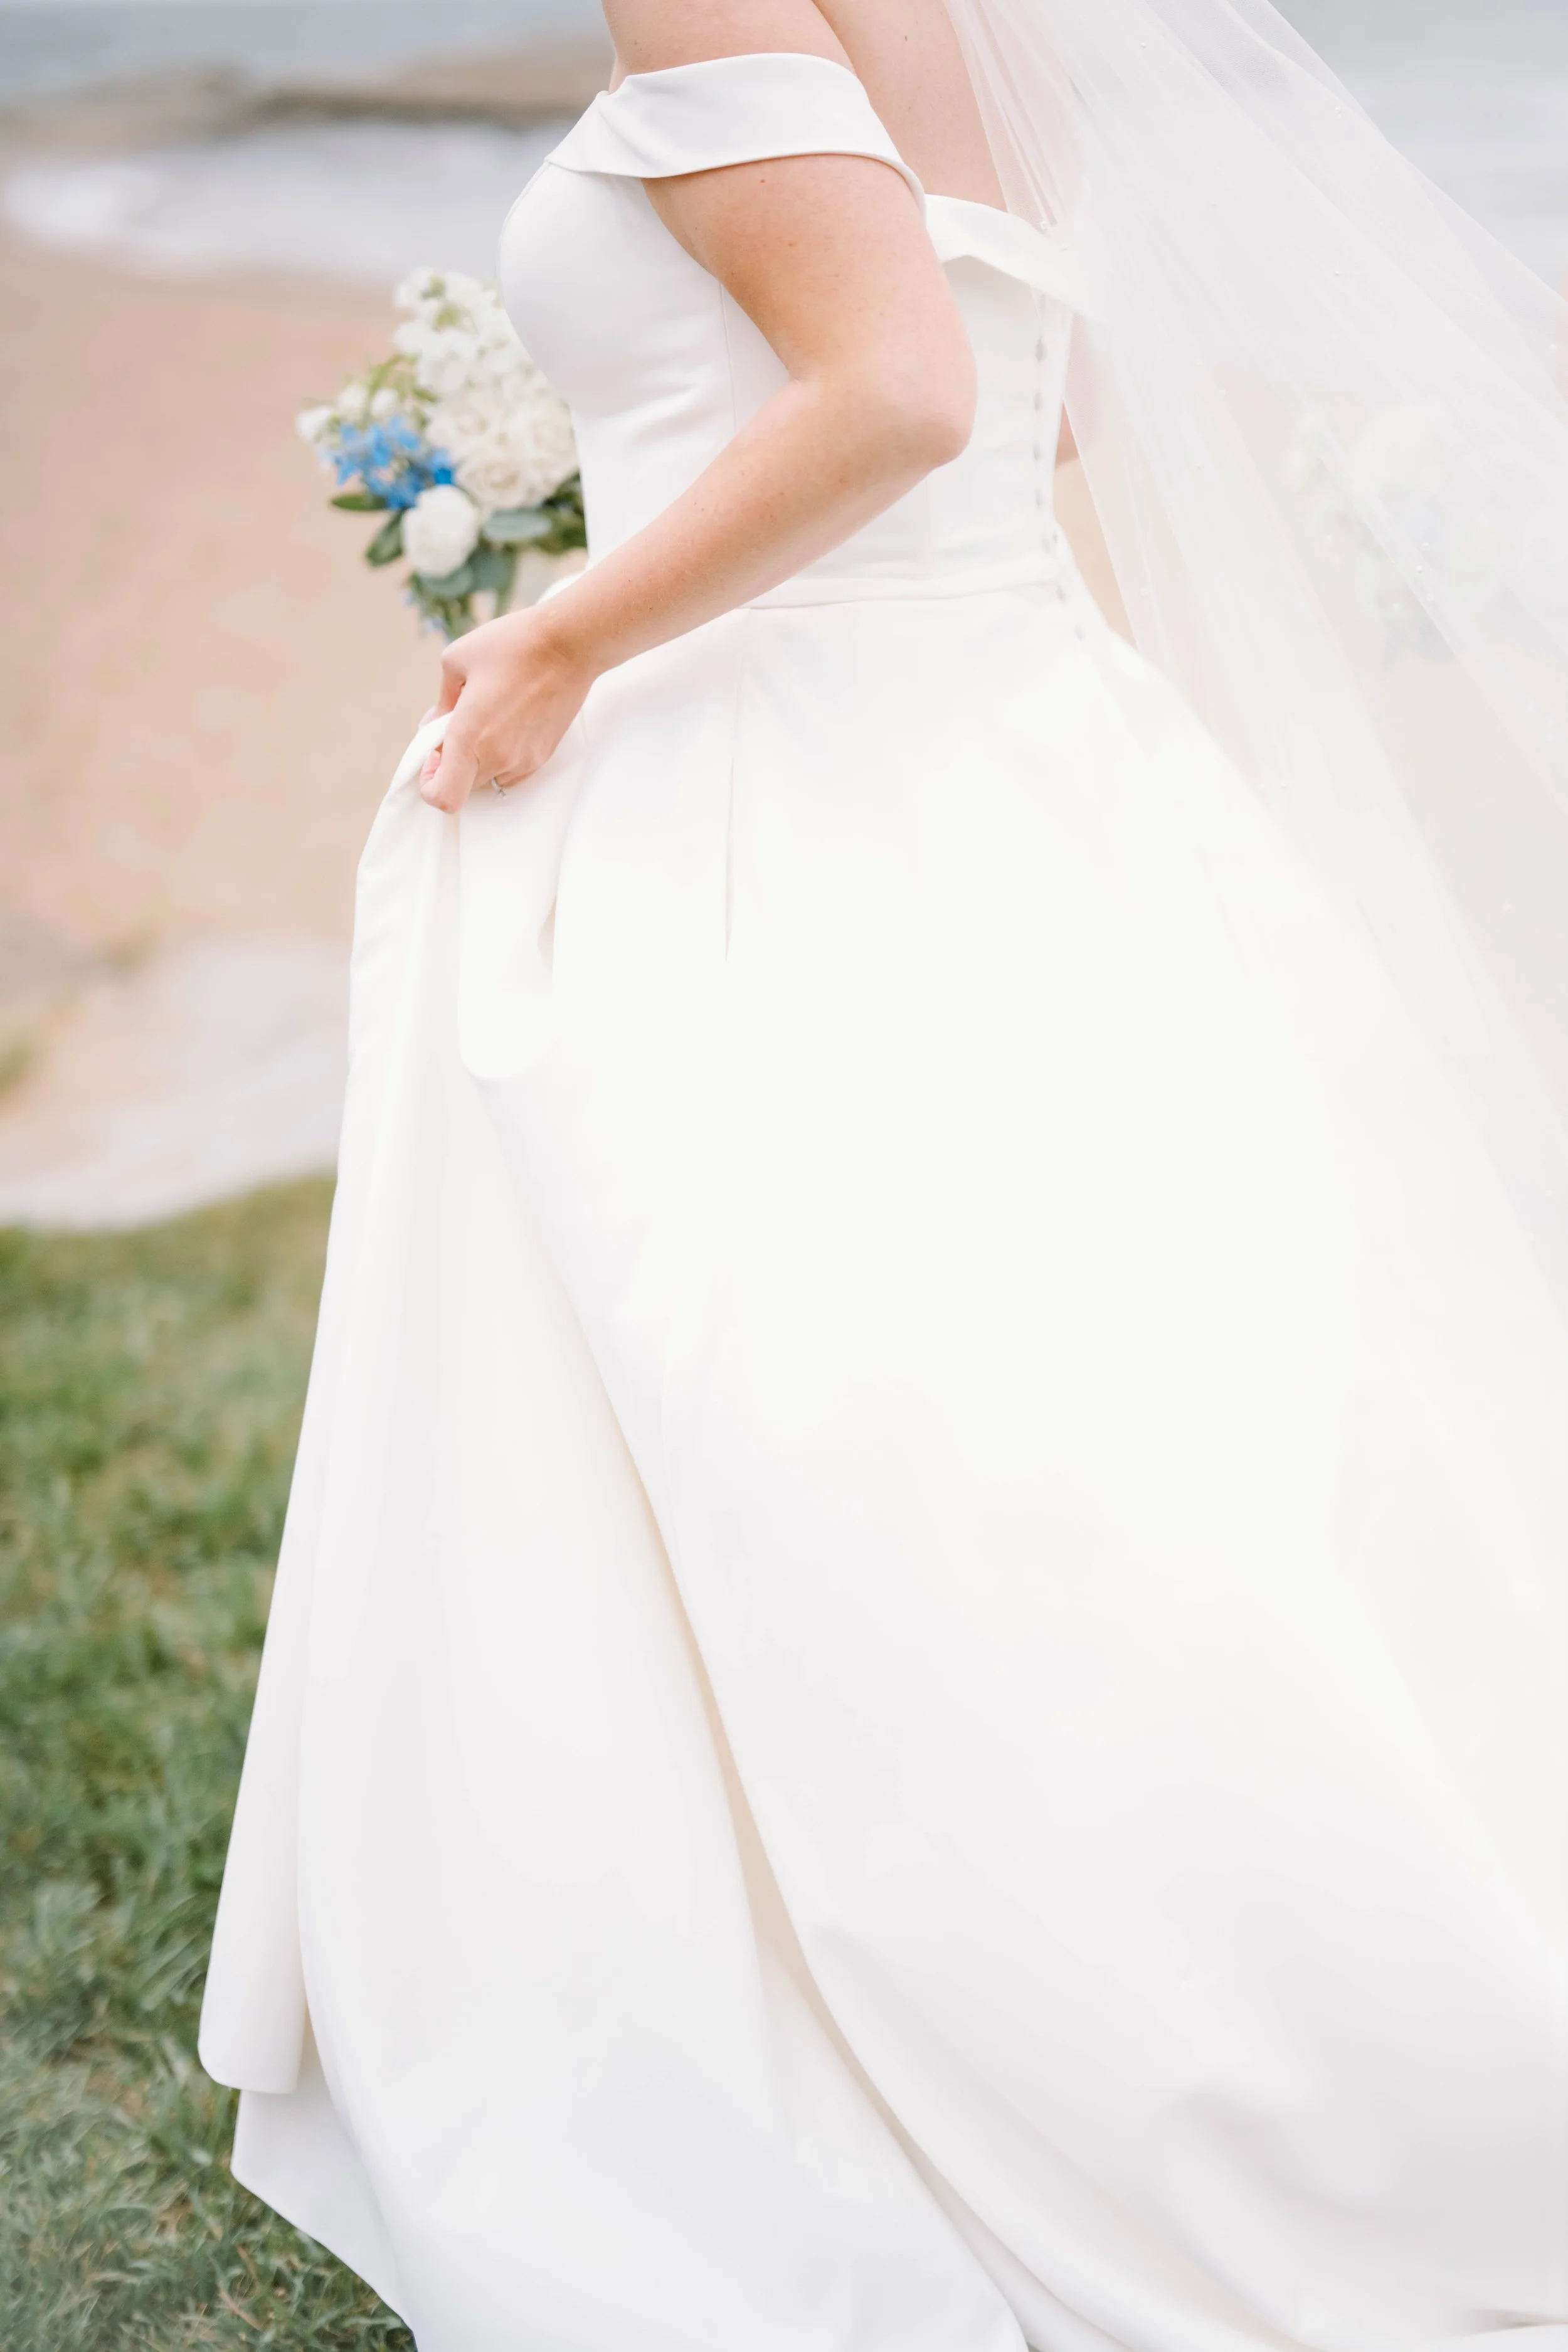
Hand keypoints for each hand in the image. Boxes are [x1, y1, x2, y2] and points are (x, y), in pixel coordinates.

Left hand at [420, 604, 594, 813]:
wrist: (568, 644)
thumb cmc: (513, 645)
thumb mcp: (457, 660)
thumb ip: (440, 701)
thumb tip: (433, 724)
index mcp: (469, 736)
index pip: (443, 796)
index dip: (430, 783)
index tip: (434, 755)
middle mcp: (498, 757)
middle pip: (464, 787)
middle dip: (452, 764)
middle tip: (457, 726)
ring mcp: (524, 761)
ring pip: (489, 779)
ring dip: (479, 760)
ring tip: (487, 719)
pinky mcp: (543, 756)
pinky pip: (512, 771)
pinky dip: (501, 756)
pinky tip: (506, 722)